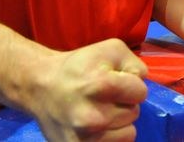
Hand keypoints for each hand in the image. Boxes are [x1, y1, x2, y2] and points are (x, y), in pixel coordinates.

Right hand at [32, 38, 147, 140]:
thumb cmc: (79, 66)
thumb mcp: (111, 50)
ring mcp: (86, 138)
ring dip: (118, 122)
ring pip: (128, 133)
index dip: (131, 85)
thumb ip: (135, 64)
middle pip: (134, 113)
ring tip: (99, 111)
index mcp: (101, 86)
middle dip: (123, 103)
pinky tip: (96, 126)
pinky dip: (110, 136)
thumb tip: (143, 83)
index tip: (116, 82)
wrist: (41, 87)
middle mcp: (94, 116)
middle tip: (103, 97)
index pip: (141, 93)